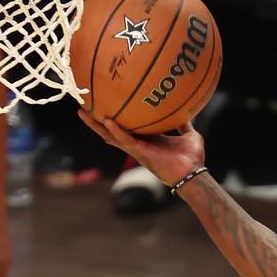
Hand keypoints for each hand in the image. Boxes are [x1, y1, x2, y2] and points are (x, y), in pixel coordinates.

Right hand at [81, 111, 205, 186]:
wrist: (194, 175)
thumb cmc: (192, 159)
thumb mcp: (188, 135)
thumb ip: (184, 123)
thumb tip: (186, 109)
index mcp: (146, 138)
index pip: (125, 125)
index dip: (114, 115)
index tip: (104, 102)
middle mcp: (137, 144)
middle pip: (110, 130)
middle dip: (96, 120)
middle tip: (82, 105)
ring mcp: (137, 150)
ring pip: (111, 136)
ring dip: (96, 125)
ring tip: (83, 112)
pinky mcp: (141, 154)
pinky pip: (125, 141)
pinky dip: (117, 131)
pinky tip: (107, 121)